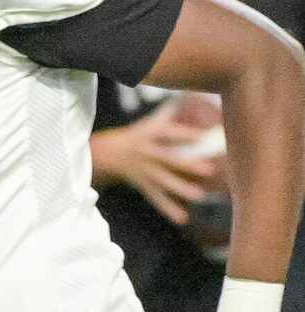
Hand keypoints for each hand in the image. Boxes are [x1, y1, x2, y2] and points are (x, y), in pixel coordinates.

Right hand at [93, 99, 225, 223]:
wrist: (102, 154)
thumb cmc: (135, 136)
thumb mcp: (148, 123)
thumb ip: (169, 114)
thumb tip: (191, 93)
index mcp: (149, 134)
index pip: (169, 133)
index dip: (187, 134)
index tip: (206, 135)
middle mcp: (145, 152)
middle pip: (168, 158)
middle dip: (188, 164)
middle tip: (209, 170)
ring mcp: (143, 170)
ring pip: (163, 180)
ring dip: (181, 189)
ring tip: (200, 196)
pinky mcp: (142, 184)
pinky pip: (155, 197)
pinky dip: (168, 208)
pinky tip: (183, 218)